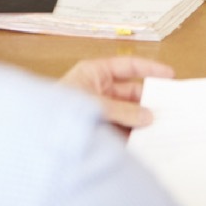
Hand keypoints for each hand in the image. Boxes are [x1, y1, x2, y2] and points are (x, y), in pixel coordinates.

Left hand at [60, 56, 174, 128]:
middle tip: (168, 105)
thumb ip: (123, 110)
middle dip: (147, 99)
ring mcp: (98, 110)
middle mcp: (97, 89)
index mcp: (94, 73)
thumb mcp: (96, 104)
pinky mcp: (98, 130)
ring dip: (140, 118)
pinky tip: (145, 138)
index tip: (169, 75)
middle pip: (130, 91)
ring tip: (160, 124)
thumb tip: (147, 116)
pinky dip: (132, 133)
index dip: (149, 69)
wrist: (36, 134)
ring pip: (127, 112)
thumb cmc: (57, 108)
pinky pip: (120, 128)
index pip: (128, 66)